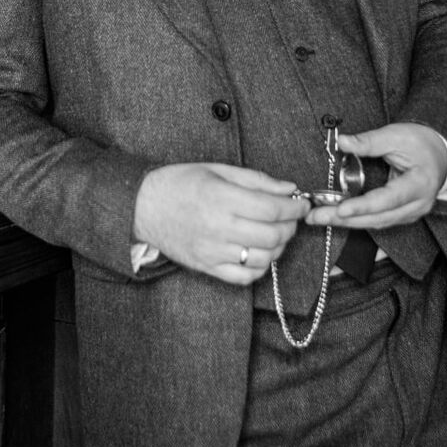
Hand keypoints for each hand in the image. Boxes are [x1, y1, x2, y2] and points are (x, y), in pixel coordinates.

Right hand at [133, 162, 308, 285]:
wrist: (144, 205)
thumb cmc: (180, 182)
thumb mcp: (218, 169)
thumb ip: (256, 180)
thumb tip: (289, 189)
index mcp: (221, 197)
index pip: (271, 208)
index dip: (294, 207)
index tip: (302, 203)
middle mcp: (218, 226)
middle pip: (271, 235)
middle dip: (290, 226)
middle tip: (291, 217)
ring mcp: (212, 251)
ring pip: (262, 258)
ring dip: (278, 247)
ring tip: (276, 233)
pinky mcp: (206, 267)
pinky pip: (244, 277)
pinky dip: (259, 267)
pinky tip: (259, 252)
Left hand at [305, 123, 446, 230]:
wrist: (441, 154)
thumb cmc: (421, 142)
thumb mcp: (396, 135)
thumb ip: (369, 141)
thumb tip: (342, 142)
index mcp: (419, 184)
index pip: (388, 199)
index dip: (363, 206)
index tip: (340, 209)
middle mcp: (417, 205)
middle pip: (377, 218)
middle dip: (344, 219)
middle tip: (314, 216)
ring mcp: (410, 213)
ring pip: (375, 223)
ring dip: (346, 222)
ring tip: (317, 217)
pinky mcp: (402, 215)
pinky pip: (377, 221)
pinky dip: (356, 219)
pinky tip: (335, 216)